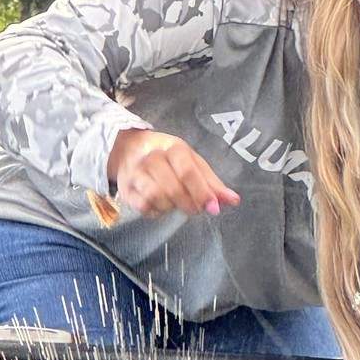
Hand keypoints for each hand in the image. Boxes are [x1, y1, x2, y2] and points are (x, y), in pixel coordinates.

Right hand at [107, 128, 239, 217]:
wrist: (127, 149)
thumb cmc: (168, 158)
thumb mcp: (192, 162)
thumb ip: (212, 182)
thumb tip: (234, 200)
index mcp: (173, 147)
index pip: (188, 171)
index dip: (202, 192)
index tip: (213, 208)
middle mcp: (152, 157)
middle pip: (173, 188)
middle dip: (189, 203)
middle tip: (195, 209)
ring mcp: (136, 173)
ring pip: (157, 198)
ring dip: (172, 207)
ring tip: (176, 204)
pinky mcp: (126, 188)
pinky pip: (143, 207)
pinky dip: (156, 212)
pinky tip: (161, 207)